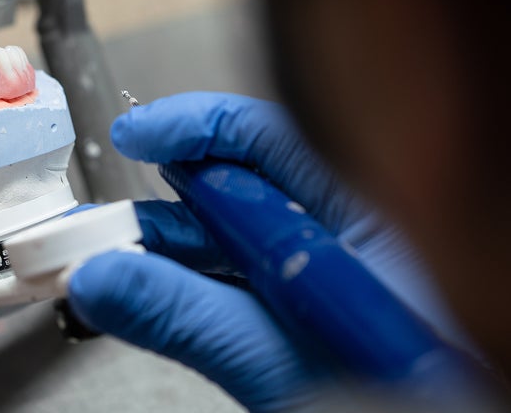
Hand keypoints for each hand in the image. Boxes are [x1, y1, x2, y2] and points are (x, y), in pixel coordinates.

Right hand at [66, 93, 474, 411]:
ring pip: (237, 235)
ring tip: (105, 253)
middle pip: (243, 184)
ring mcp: (331, 273)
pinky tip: (148, 282)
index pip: (272, 137)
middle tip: (103, 215)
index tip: (136, 134)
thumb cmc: (409, 406)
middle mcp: (351, 232)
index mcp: (371, 215)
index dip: (197, 126)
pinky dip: (193, 277)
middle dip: (164, 196)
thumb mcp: (283, 360)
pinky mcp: (312, 309)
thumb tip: (101, 277)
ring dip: (168, 243)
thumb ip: (189, 318)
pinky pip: (244, 275)